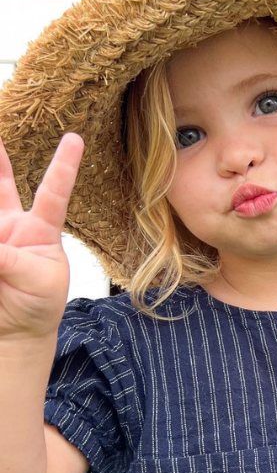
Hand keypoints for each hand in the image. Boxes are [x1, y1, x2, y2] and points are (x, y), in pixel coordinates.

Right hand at [0, 131, 84, 340]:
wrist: (15, 333)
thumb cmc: (39, 305)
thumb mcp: (39, 282)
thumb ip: (11, 260)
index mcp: (42, 231)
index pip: (54, 193)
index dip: (63, 166)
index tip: (74, 139)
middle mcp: (12, 226)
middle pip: (1, 185)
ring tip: (3, 236)